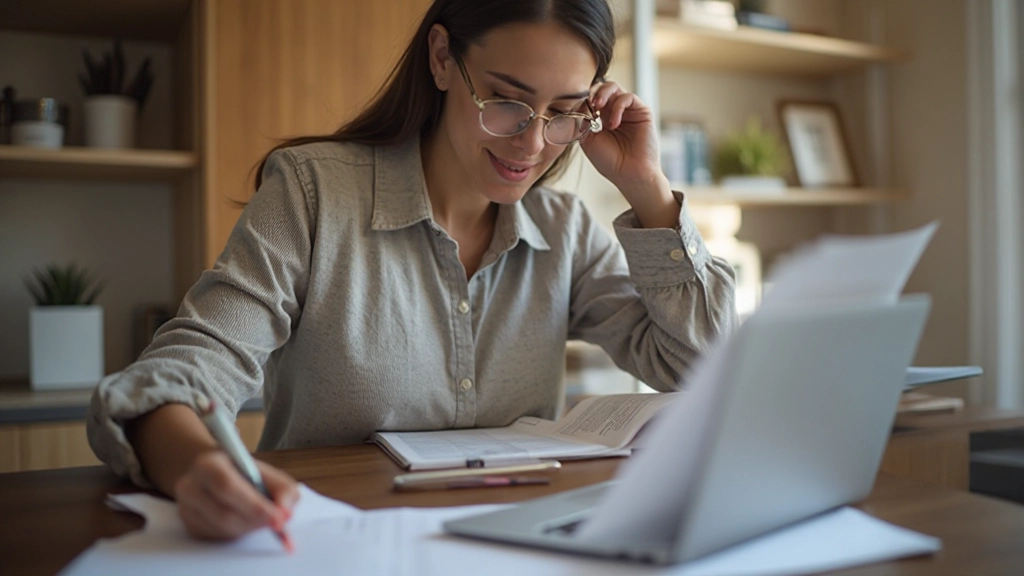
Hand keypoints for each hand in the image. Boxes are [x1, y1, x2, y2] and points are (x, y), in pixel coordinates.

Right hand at [173, 450, 299, 540]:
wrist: (215, 475)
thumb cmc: (243, 473)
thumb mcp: (267, 472)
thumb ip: (283, 489)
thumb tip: (285, 512)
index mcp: (208, 464)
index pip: (227, 486)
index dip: (254, 505)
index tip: (279, 517)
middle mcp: (190, 486)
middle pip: (224, 513)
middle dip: (256, 521)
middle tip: (279, 523)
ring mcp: (187, 508)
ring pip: (223, 529)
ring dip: (249, 528)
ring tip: (264, 518)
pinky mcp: (190, 525)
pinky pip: (218, 537)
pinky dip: (239, 533)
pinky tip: (247, 521)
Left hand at [578, 81, 662, 195]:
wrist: (629, 174)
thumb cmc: (610, 162)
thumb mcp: (588, 140)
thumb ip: (581, 122)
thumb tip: (576, 105)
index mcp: (601, 118)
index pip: (590, 98)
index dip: (582, 100)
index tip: (576, 110)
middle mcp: (614, 111)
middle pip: (601, 88)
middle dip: (592, 93)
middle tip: (588, 104)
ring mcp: (628, 110)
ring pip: (614, 87)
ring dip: (603, 94)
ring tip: (598, 107)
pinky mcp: (642, 111)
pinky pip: (628, 97)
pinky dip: (617, 107)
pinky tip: (613, 124)